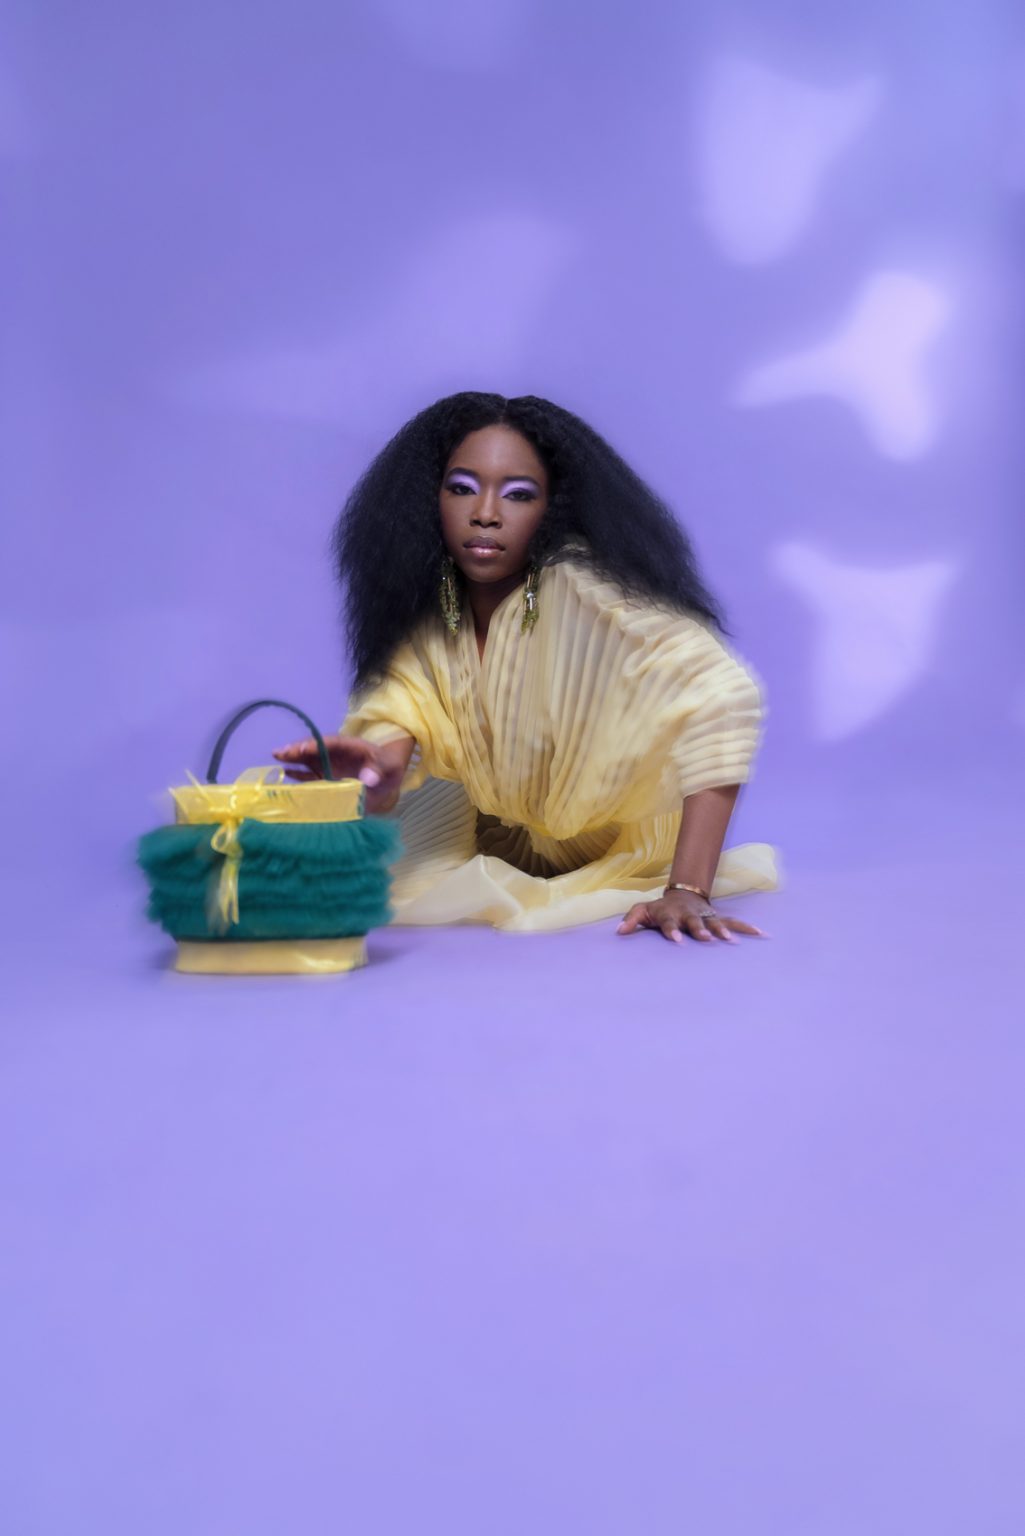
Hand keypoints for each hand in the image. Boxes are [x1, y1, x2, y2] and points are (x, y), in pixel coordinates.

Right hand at [272, 734, 404, 813]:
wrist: (387, 778)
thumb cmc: (388, 768)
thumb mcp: (389, 767)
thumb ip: (378, 771)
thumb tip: (368, 779)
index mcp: (351, 746)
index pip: (332, 743)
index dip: (317, 744)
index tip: (304, 748)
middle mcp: (336, 754)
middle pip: (315, 749)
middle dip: (298, 749)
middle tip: (279, 752)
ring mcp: (329, 765)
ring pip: (308, 760)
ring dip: (292, 759)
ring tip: (276, 757)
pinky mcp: (325, 778)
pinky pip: (309, 776)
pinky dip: (297, 776)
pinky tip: (284, 774)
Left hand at [616, 888, 767, 944]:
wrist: (682, 896)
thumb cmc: (659, 909)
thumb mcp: (643, 910)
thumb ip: (631, 919)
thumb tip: (619, 932)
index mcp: (670, 914)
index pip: (669, 923)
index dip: (672, 931)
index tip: (676, 940)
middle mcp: (690, 915)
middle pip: (695, 922)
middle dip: (701, 930)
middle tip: (707, 939)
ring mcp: (705, 916)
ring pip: (715, 922)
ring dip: (723, 930)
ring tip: (732, 940)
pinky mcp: (717, 918)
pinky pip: (733, 922)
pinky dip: (746, 928)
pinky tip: (760, 933)